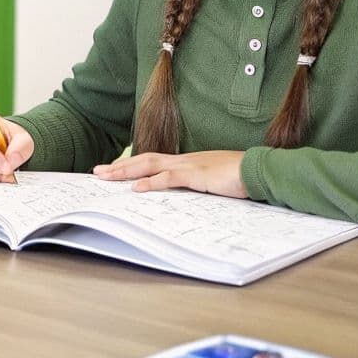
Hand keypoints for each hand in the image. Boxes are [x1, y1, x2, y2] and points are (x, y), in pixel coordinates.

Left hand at [92, 150, 247, 197]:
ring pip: (150, 165)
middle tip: (98, 172)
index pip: (153, 161)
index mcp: (187, 162)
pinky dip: (151, 183)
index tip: (114, 170)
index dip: (132, 165)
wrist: (259, 169)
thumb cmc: (240, 177)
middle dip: (120, 167)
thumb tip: (186, 197)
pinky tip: (136, 188)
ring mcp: (189, 166)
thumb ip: (198, 187)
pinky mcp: (197, 175)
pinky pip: (169, 178)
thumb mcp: (213, 182)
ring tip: (107, 176)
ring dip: (126, 171)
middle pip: (144, 160)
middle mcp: (184, 160)